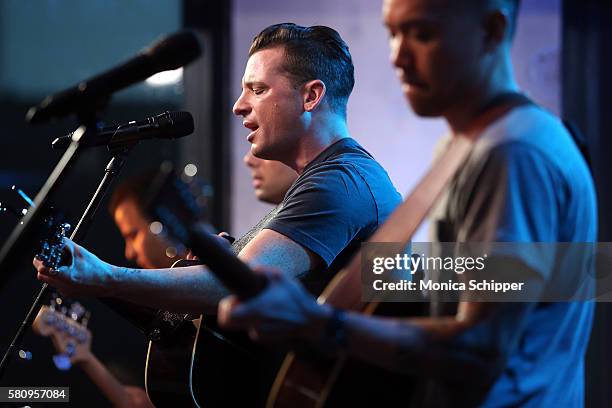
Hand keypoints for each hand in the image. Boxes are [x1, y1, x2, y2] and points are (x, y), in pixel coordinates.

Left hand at [33, 238, 115, 297]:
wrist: (109, 282)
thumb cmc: (99, 269)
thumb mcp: (82, 253)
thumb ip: (67, 245)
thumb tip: (57, 239)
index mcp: (67, 276)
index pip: (43, 270)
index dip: (40, 261)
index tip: (41, 256)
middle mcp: (64, 286)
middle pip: (42, 276)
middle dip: (44, 266)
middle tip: (50, 258)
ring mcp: (66, 291)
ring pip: (49, 281)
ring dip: (51, 272)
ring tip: (63, 264)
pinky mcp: (69, 293)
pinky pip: (57, 285)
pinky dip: (59, 277)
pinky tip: (70, 272)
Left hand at [217, 269, 331, 343]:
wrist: (310, 320)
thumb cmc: (295, 297)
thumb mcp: (280, 277)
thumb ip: (262, 270)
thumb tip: (249, 266)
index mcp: (258, 309)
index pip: (227, 316)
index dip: (225, 307)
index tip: (233, 298)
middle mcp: (256, 324)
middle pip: (227, 323)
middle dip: (230, 312)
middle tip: (240, 301)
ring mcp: (259, 334)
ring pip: (241, 324)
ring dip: (246, 316)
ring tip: (260, 306)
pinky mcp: (264, 339)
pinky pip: (251, 329)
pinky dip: (255, 322)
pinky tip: (267, 314)